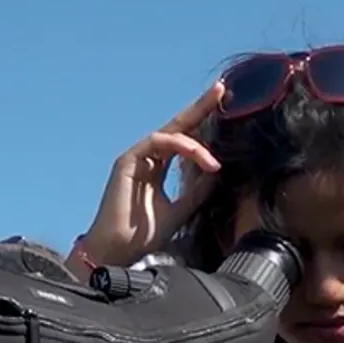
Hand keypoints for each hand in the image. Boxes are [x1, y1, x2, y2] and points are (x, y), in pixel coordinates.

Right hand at [78, 82, 224, 269]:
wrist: (118, 252)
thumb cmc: (143, 235)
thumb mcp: (182, 210)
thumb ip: (197, 190)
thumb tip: (218, 172)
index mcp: (158, 167)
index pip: (185, 139)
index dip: (203, 123)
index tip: (226, 107)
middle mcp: (148, 157)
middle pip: (178, 126)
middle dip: (200, 107)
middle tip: (220, 90)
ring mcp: (137, 157)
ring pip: (172, 133)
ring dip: (197, 144)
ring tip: (214, 162)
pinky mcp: (128, 160)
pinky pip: (160, 142)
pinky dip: (182, 146)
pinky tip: (199, 157)